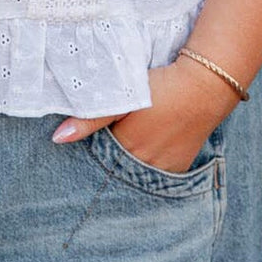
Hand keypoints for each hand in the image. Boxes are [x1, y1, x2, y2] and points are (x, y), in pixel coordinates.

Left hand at [50, 57, 238, 174]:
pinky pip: (158, 174)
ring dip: (132, 161)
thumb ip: (90, 120)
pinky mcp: (180, 168)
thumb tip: (58, 139)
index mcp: (126, 150)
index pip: (100, 158)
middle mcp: (145, 167)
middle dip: (111, 157)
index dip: (96, 146)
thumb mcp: (122, 98)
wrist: (203, 87)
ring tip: (136, 136)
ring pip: (138, 171)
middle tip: (118, 133)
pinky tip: (151, 144)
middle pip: (118, 167)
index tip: (98, 134)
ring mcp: (164, 170)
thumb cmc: (160, 89)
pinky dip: (150, 163)